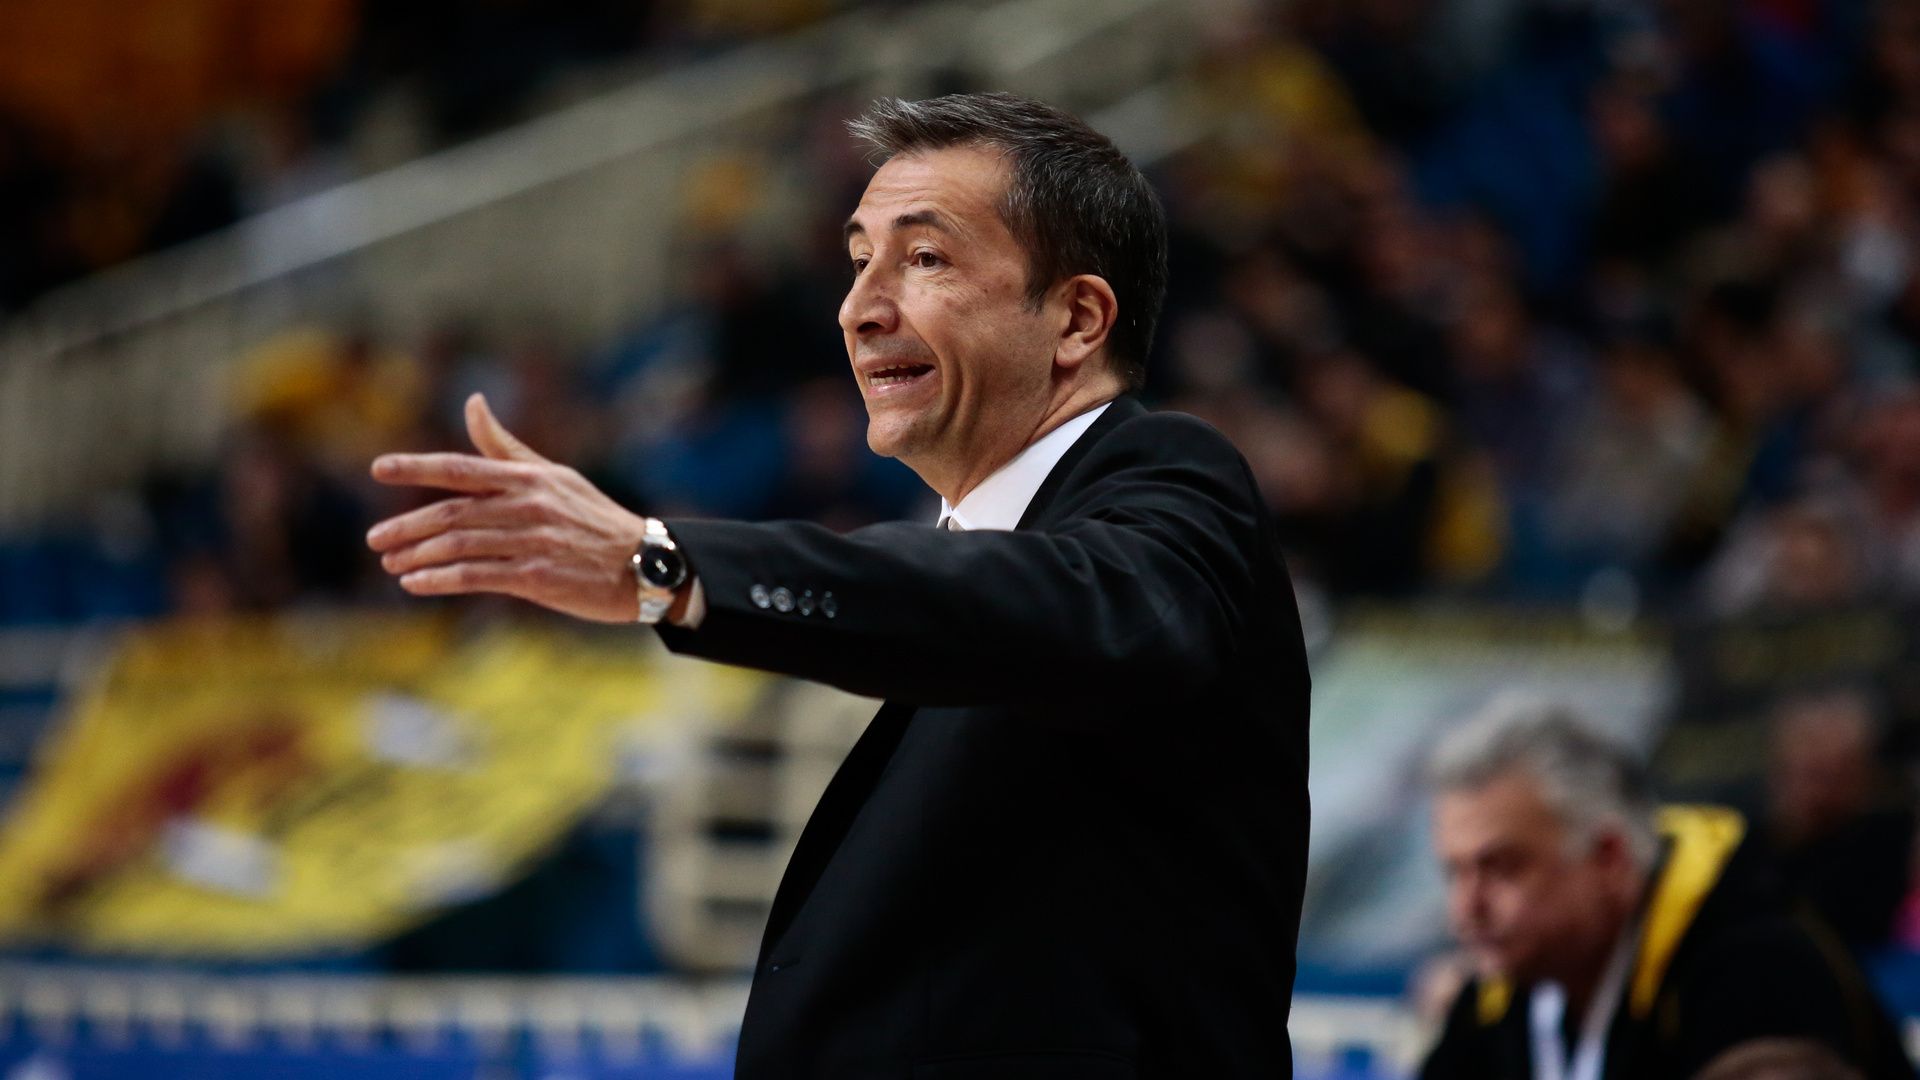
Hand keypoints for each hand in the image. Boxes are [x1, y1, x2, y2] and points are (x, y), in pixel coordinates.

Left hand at [366, 393, 646, 622]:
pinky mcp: (536, 577)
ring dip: (418, 556)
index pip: (462, 467)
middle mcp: (528, 505)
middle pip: (452, 512)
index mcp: (529, 477)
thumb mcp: (555, 475)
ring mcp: (532, 541)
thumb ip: (506, 447)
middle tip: (375, 538)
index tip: (378, 469)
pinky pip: (476, 577)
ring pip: (459, 545)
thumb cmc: (594, 519)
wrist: (644, 564)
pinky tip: (415, 584)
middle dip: (407, 526)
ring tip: (392, 564)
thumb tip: (472, 402)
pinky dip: (440, 581)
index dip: (416, 467)